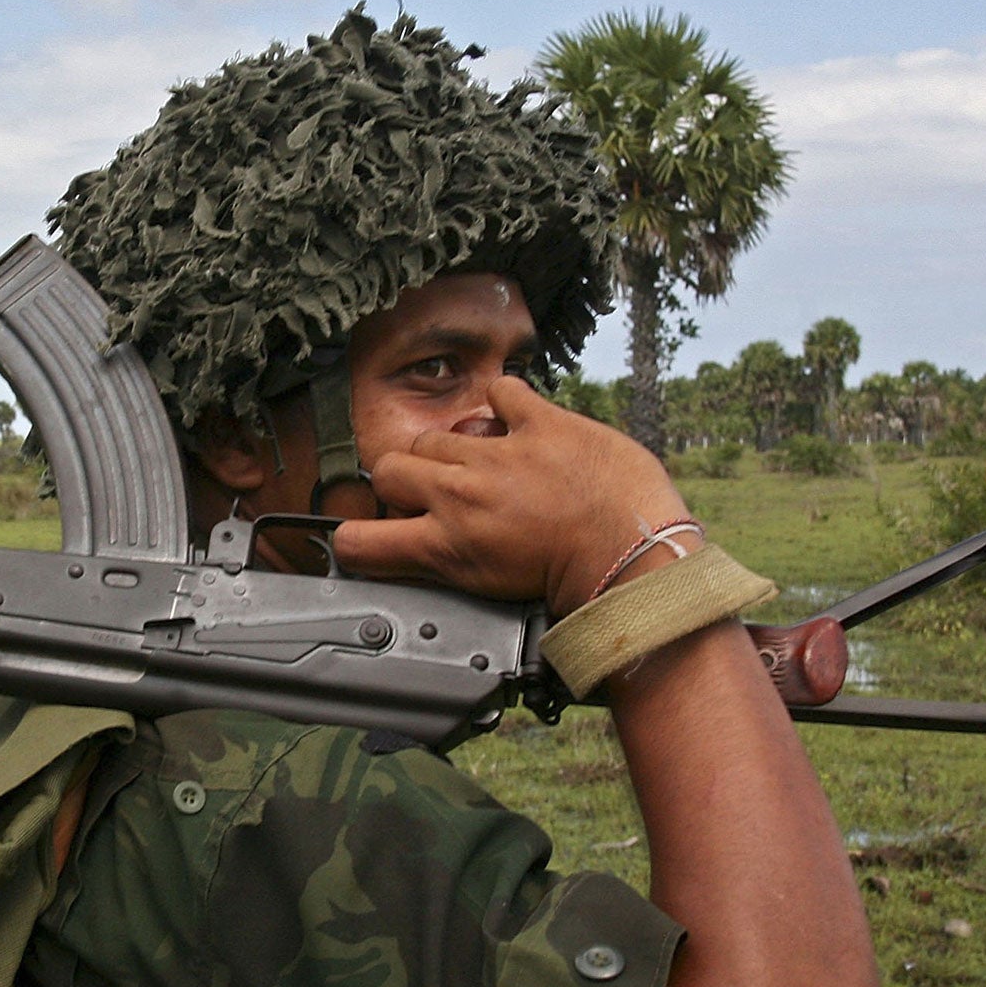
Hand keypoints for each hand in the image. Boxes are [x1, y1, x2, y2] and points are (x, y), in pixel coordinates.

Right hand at [332, 377, 687, 615]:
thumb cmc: (577, 583)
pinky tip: (515, 422)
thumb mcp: (494, 593)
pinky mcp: (540, 424)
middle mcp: (459, 495)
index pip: (359, 542)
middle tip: (431, 499)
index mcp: (446, 545)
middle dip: (400, 484)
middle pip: (387, 471)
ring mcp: (498, 455)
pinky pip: (502, 393)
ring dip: (447, 452)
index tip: (366, 541)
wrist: (632, 558)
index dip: (354, 541)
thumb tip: (432, 555)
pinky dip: (506, 404)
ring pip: (434, 437)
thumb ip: (453, 567)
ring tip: (477, 468)